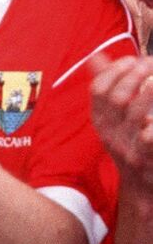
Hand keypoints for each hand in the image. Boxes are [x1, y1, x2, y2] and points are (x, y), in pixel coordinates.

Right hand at [90, 54, 152, 193]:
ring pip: (137, 115)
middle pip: (117, 99)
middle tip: (150, 63)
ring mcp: (129, 148)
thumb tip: (96, 57)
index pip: (98, 91)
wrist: (142, 186)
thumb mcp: (113, 118)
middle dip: (135, 76)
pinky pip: (149, 138)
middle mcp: (111, 135)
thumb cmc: (130, 143)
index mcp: (101, 122)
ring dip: (150, 92)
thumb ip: (106, 86)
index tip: (131, 60)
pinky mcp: (146, 159)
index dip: (114, 71)